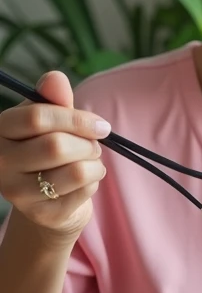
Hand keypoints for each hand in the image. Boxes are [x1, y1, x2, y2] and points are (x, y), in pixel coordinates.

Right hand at [0, 71, 110, 238]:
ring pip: (75, 171)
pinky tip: (84, 181)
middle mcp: (1, 163)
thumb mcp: (50, 120)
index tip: (101, 125)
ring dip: (95, 163)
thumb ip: (53, 99)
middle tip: (94, 146)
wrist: (48, 199)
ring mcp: (18, 193)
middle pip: (57, 146)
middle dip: (88, 144)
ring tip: (90, 161)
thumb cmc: (48, 149)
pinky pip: (83, 191)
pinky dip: (94, 181)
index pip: (37, 117)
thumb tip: (55, 78)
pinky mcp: (42, 214)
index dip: (76, 118)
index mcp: (0, 131)